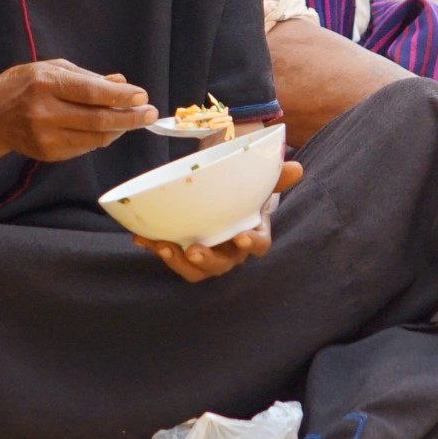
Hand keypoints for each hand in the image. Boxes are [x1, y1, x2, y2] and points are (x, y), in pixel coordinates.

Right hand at [0, 61, 157, 161]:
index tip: (141, 96)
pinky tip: (107, 129)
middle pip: (98, 119)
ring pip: (96, 137)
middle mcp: (44, 112)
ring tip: (133, 120)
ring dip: (119, 129)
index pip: (92, 92)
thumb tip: (120, 83)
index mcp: (46, 84)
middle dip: (130, 117)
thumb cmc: (24, 85)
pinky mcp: (48, 154)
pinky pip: (84, 147)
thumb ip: (88, 77)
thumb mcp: (52, 69)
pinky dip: (100, 138)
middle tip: (149, 114)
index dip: (120, 96)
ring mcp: (45, 137)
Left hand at [138, 161, 302, 282]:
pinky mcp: (182, 251)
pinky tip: (140, 237)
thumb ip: (275, 176)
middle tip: (194, 251)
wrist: (220, 196)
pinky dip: (154, 246)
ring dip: (178, 261)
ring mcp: (205, 254)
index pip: (259, 246)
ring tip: (163, 246)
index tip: (241, 236)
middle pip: (222, 265)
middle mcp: (229, 251)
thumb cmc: (242, 194)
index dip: (252, 244)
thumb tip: (297, 167)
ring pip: (194, 270)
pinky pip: (169, 255)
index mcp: (251, 233)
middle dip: (207, 261)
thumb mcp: (256, 183)